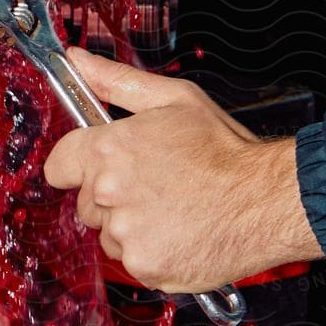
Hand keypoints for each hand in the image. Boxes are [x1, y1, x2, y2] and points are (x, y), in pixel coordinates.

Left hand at [41, 48, 320, 290]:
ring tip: (175, 212)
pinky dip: (154, 254)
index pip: (58, 165)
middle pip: (87, 204)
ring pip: (110, 235)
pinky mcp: (144, 265)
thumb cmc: (225, 149)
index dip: (78, 167)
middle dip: (113, 199)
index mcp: (109, 149)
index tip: (98, 170)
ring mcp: (125, 232)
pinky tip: (182, 234)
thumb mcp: (174, 101)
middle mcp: (109, 193)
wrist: (267, 197)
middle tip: (158, 188)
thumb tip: (78, 61)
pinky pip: (133, 261)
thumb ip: (116, 82)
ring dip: (133, 228)